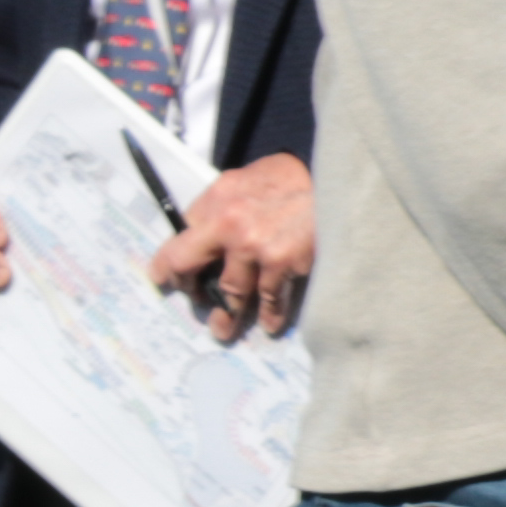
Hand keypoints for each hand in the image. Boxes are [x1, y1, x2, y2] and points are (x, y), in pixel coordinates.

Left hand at [142, 153, 314, 342]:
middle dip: (187, 287)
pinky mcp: (281, 264)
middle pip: (187, 264)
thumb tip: (205, 232)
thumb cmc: (297, 178)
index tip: (166, 276)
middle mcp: (229, 223)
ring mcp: (253, 247)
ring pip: (230, 292)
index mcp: (218, 197)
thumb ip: (226, 203)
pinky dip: (269, 315)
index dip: (171, 258)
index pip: (181, 232)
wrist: (340, 180)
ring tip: (223, 329)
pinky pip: (268, 300)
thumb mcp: (252, 177)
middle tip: (194, 300)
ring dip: (227, 315)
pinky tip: (269, 324)